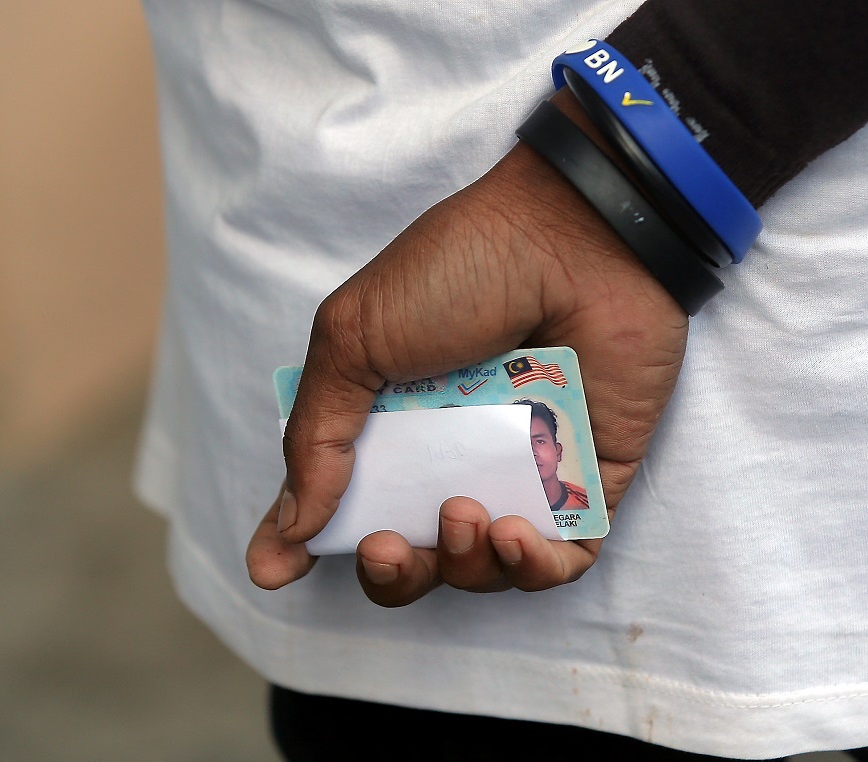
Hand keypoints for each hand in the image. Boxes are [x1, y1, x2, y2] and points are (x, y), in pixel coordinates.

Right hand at [246, 91, 689, 604]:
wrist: (575, 239)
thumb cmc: (461, 273)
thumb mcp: (355, 337)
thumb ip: (316, 436)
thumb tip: (289, 530)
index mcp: (394, 420)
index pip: (345, 499)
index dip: (307, 541)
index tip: (278, 569)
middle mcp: (455, 455)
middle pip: (415, 554)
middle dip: (393, 574)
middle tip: (385, 546)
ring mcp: (523, 471)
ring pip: (486, 568)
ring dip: (463, 567)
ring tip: (462, 515)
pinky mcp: (589, 480)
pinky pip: (566, 560)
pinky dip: (537, 570)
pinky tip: (516, 536)